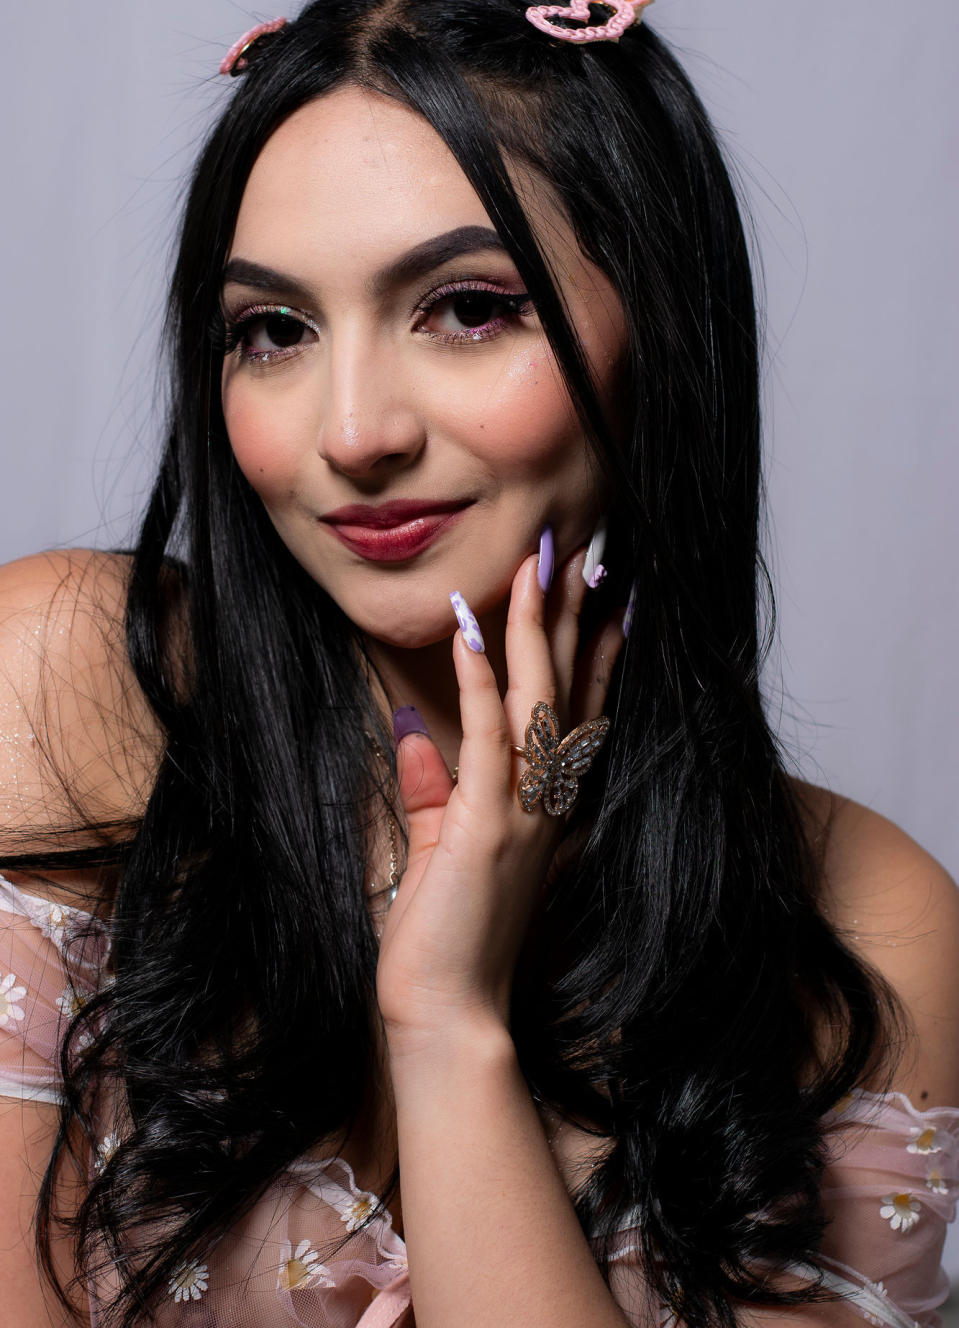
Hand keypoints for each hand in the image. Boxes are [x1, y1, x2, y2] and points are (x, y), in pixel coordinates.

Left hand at [375, 545, 624, 1048]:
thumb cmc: (445, 940)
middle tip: (582, 550)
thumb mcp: (441, 849)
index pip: (574, 710)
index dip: (590, 648)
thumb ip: (435, 788)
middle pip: (569, 689)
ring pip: (539, 697)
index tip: (600, 592)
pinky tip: (476, 624)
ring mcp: (527, 812)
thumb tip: (417, 730)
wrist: (448, 1015)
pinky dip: (483, 676)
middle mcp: (550, 802)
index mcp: (545, 806)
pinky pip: (489, 733)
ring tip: (539, 561)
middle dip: (575, 615)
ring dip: (537, 624)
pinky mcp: (489, 826)